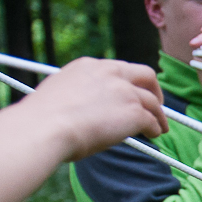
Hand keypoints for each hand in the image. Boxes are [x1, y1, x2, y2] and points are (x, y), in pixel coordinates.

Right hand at [24, 57, 167, 159]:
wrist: (44, 128)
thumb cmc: (41, 120)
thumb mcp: (58, 94)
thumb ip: (77, 94)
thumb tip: (82, 109)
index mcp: (89, 66)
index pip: (118, 69)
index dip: (127, 82)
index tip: (129, 92)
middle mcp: (110, 73)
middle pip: (145, 75)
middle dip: (154, 90)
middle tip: (156, 104)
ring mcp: (124, 91)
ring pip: (152, 101)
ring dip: (158, 115)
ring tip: (160, 126)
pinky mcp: (134, 111)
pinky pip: (152, 120)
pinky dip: (155, 128)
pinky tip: (153, 135)